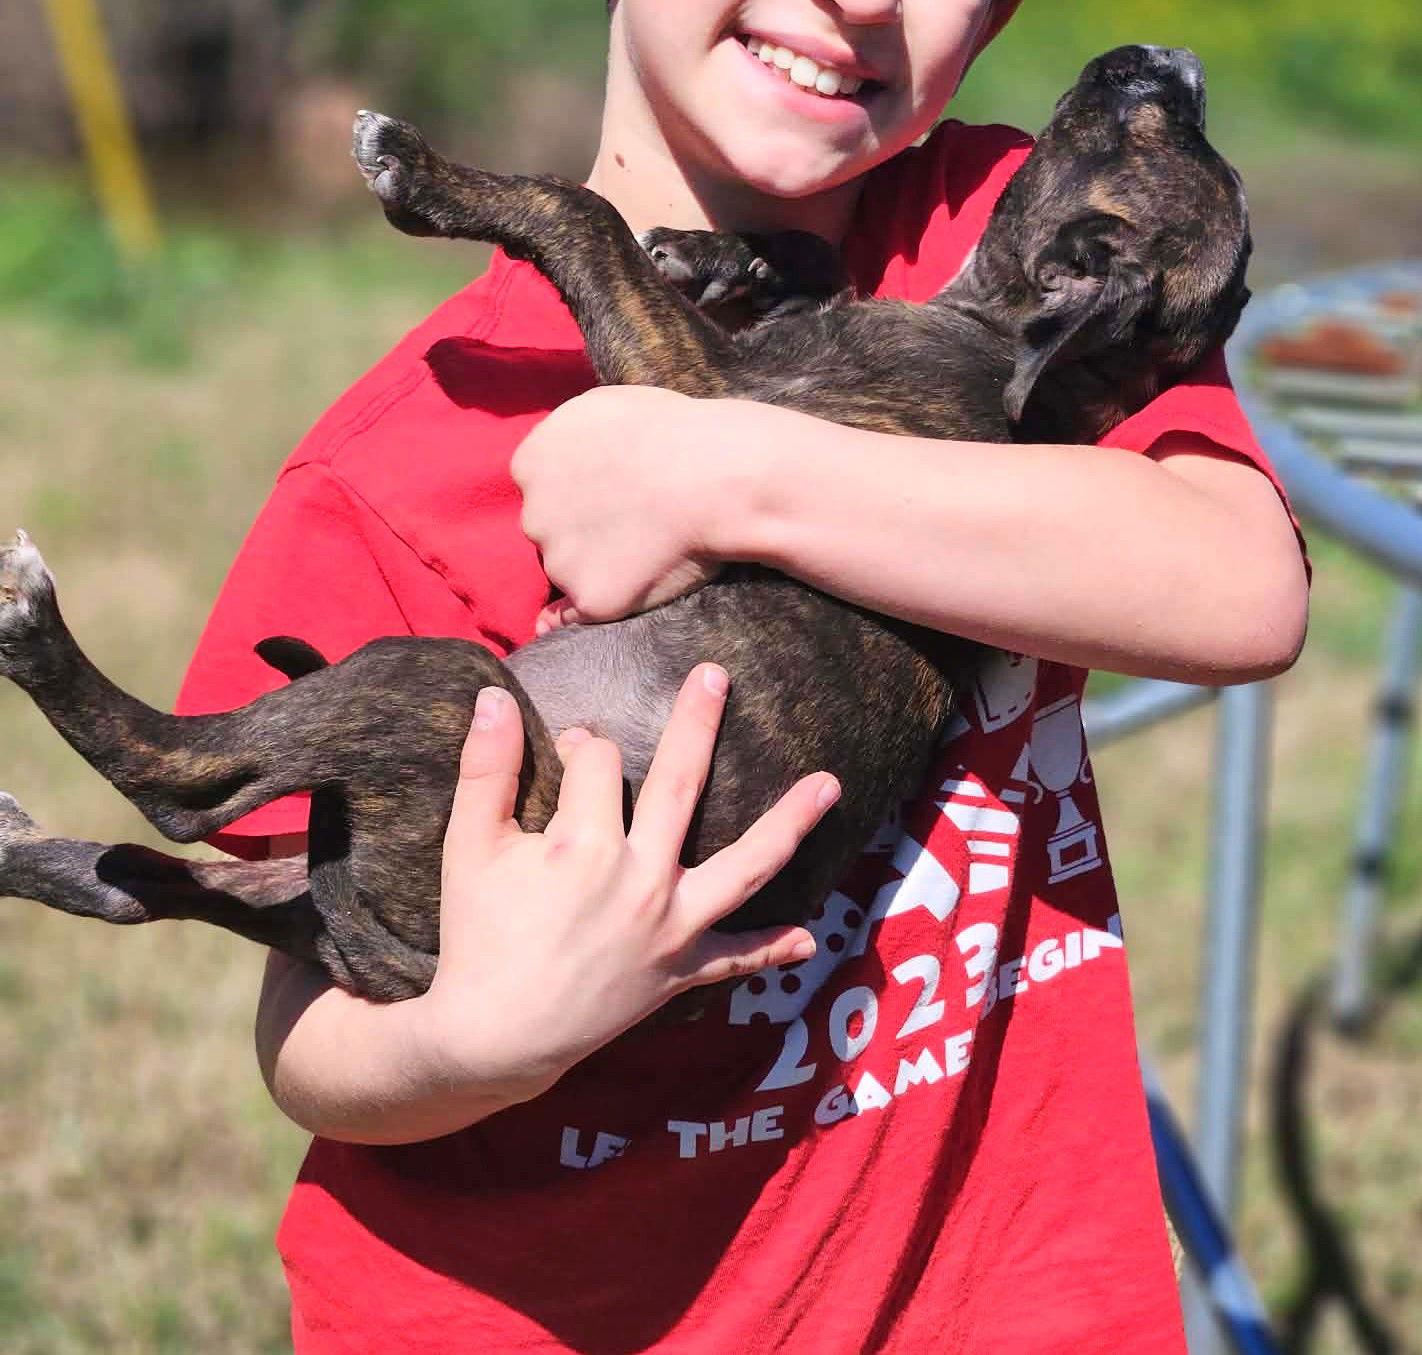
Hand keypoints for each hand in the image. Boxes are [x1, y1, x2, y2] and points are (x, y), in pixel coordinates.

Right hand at [417, 664, 837, 1101]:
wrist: (495, 1039)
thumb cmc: (478, 939)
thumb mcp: (470, 849)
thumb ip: (486, 769)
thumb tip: (494, 695)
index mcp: (586, 844)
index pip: (596, 762)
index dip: (580, 746)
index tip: (567, 751)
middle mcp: (642, 878)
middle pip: (681, 784)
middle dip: (698, 724)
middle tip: (717, 675)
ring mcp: (671, 926)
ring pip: (746, 866)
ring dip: (790, 823)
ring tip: (831, 783)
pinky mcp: (680, 970)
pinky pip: (736, 960)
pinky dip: (772, 950)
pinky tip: (810, 938)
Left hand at [513, 385, 732, 622]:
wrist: (711, 476)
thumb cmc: (671, 432)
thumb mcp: (604, 410)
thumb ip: (570, 437)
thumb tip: (538, 469)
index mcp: (531, 463)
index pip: (543, 489)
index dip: (583, 493)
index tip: (619, 492)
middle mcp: (534, 515)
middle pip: (551, 531)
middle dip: (586, 529)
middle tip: (638, 521)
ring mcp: (558, 561)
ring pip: (570, 571)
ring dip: (600, 565)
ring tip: (652, 547)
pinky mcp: (589, 598)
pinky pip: (584, 613)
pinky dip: (606, 603)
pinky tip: (632, 589)